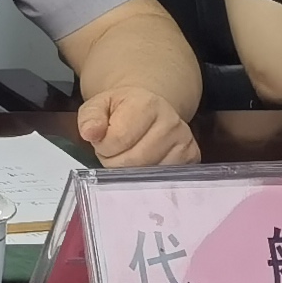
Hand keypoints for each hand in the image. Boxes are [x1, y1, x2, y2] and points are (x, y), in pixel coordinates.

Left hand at [76, 84, 198, 167]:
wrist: (148, 107)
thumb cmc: (122, 109)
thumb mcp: (98, 105)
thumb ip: (90, 118)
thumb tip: (90, 133)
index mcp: (146, 103)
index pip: (117, 139)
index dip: (103, 146)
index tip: (104, 140)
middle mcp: (170, 121)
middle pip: (134, 161)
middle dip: (115, 161)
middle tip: (115, 150)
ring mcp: (184, 140)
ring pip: (148, 173)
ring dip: (131, 170)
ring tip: (130, 152)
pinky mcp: (191, 157)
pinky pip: (163, 179)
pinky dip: (148, 176)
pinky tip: (145, 160)